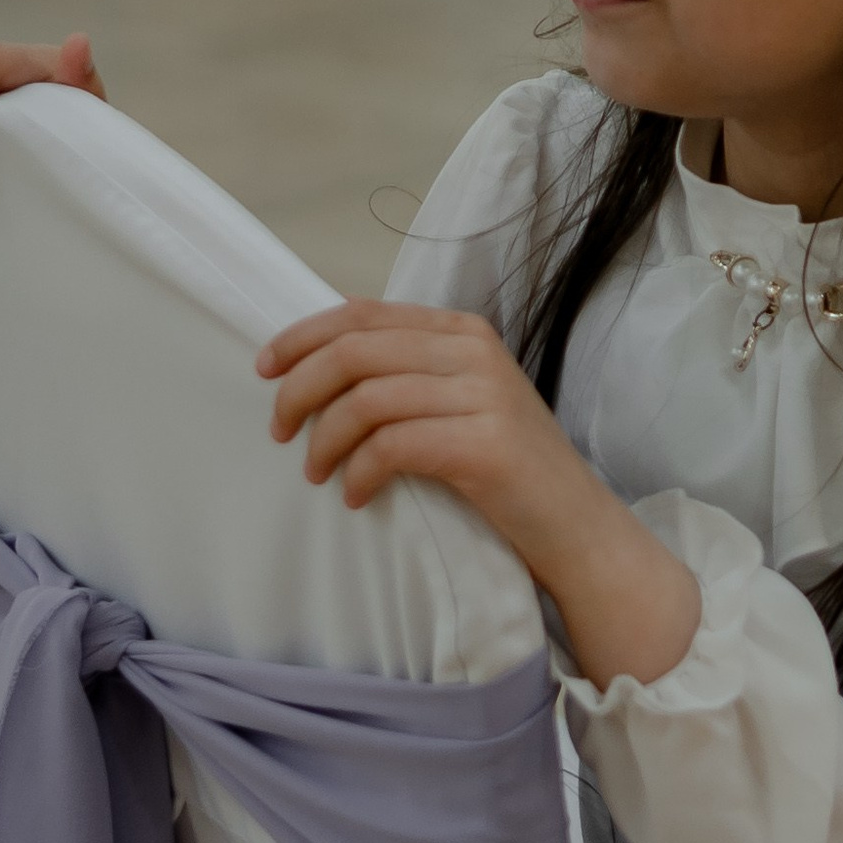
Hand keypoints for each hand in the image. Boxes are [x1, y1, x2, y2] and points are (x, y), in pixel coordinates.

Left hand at [257, 301, 699, 686]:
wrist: (576, 528)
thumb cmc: (508, 473)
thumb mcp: (460, 404)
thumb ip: (409, 375)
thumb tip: (321, 364)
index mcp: (462, 332)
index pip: (363, 314)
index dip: (303, 336)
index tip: (266, 369)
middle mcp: (474, 352)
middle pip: (355, 350)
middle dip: (301, 389)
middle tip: (280, 431)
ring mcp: (484, 395)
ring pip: (367, 398)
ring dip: (325, 440)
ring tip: (317, 473)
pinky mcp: (484, 445)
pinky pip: (391, 446)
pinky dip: (359, 473)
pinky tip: (355, 496)